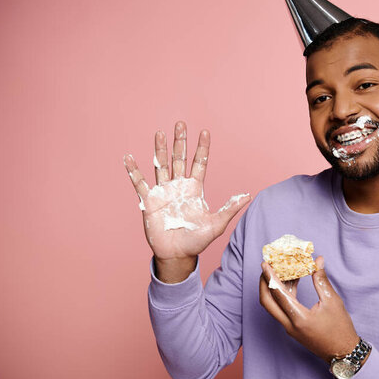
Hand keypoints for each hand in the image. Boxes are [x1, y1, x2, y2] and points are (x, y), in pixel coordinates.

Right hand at [124, 121, 250, 280]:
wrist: (177, 255)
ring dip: (159, 149)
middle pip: (179, 159)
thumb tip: (249, 196)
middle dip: (180, 141)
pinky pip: (140, 183)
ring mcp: (163, 192)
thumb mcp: (216, 224)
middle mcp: (179, 186)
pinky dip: (134, 171)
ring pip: (161, 165)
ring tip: (159, 132)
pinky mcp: (149, 201)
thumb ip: (230, 208)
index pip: (199, 163)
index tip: (204, 131)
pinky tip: (129, 158)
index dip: (202, 148)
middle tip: (181, 124)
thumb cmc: (197, 240)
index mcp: (195, 189)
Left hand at [259, 256, 359, 362]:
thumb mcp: (332, 301)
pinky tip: (292, 282)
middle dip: (264, 283)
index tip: (265, 264)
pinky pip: (282, 309)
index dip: (270, 277)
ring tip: (281, 271)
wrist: (343, 353)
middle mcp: (289, 325)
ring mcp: (290, 328)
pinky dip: (283, 295)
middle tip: (267, 268)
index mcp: (298, 318)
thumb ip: (321, 280)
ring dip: (274, 289)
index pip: (278, 294)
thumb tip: (318, 261)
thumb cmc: (340, 328)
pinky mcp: (293, 329)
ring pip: (274, 306)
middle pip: (267, 302)